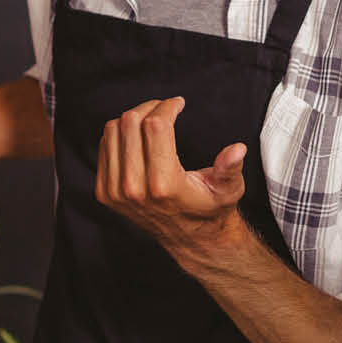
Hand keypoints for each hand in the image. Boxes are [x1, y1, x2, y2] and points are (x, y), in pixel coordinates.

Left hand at [94, 95, 246, 260]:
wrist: (189, 238)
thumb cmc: (210, 209)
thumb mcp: (228, 190)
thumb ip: (230, 169)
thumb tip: (237, 150)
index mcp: (164, 185)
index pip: (154, 126)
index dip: (167, 106)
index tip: (178, 104)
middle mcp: (134, 188)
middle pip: (130, 123)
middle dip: (150, 107)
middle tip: (166, 108)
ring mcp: (116, 191)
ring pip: (113, 131)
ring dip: (134, 118)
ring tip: (153, 120)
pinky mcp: (105, 192)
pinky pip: (104, 146)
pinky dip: (120, 134)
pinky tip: (139, 137)